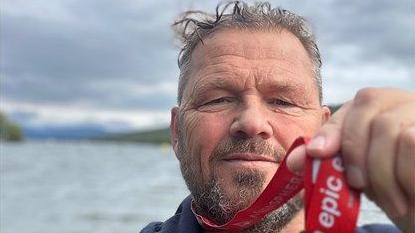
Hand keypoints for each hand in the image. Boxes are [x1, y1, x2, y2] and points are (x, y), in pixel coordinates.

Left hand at [287, 88, 414, 231]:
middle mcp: (399, 101)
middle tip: (358, 185)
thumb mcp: (355, 169)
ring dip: (383, 174)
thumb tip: (292, 160)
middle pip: (367, 116)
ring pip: (392, 131)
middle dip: (355, 155)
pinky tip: (407, 193)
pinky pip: (411, 142)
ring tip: (392, 201)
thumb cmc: (389, 181)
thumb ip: (327, 159)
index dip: (331, 131)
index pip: (349, 110)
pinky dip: (405, 174)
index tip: (317, 152)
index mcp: (376, 105)